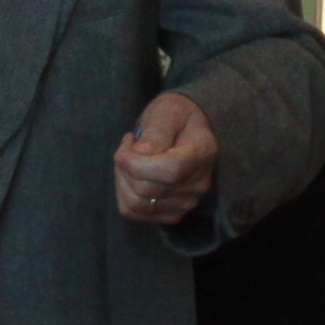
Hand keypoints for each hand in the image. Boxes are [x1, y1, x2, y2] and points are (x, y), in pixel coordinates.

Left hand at [114, 92, 217, 226]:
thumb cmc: (176, 115)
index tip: (128, 139)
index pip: (169, 170)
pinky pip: (134, 213)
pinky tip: (131, 175)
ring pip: (137, 204)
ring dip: (121, 181)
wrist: (186, 129)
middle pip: (147, 190)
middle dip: (124, 166)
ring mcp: (187, 202)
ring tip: (128, 160)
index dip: (137, 162)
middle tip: (127, 146)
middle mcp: (199, 183)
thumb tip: (141, 155)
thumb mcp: (167, 111)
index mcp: (202, 152)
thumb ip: (156, 132)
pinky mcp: (173, 213)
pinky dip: (124, 194)